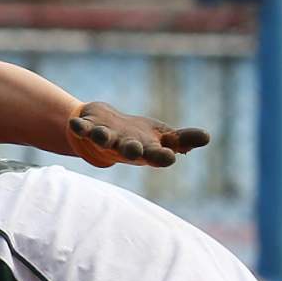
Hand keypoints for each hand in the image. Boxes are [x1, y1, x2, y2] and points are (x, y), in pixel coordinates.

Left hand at [66, 101, 209, 167]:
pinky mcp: (89, 128)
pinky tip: (73, 123)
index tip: (171, 156)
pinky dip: (78, 127)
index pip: (157, 156)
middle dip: (132, 150)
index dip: (162, 156)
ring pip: (104, 140)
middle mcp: (125, 148)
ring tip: (102, 135)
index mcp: (146, 151)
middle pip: (129, 151)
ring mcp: (106, 138)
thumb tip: (207, 137)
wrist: (106, 129)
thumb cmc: (139, 137)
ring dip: (103, 138)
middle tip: (135, 151)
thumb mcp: (163, 138)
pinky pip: (82, 129)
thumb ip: (183, 140)